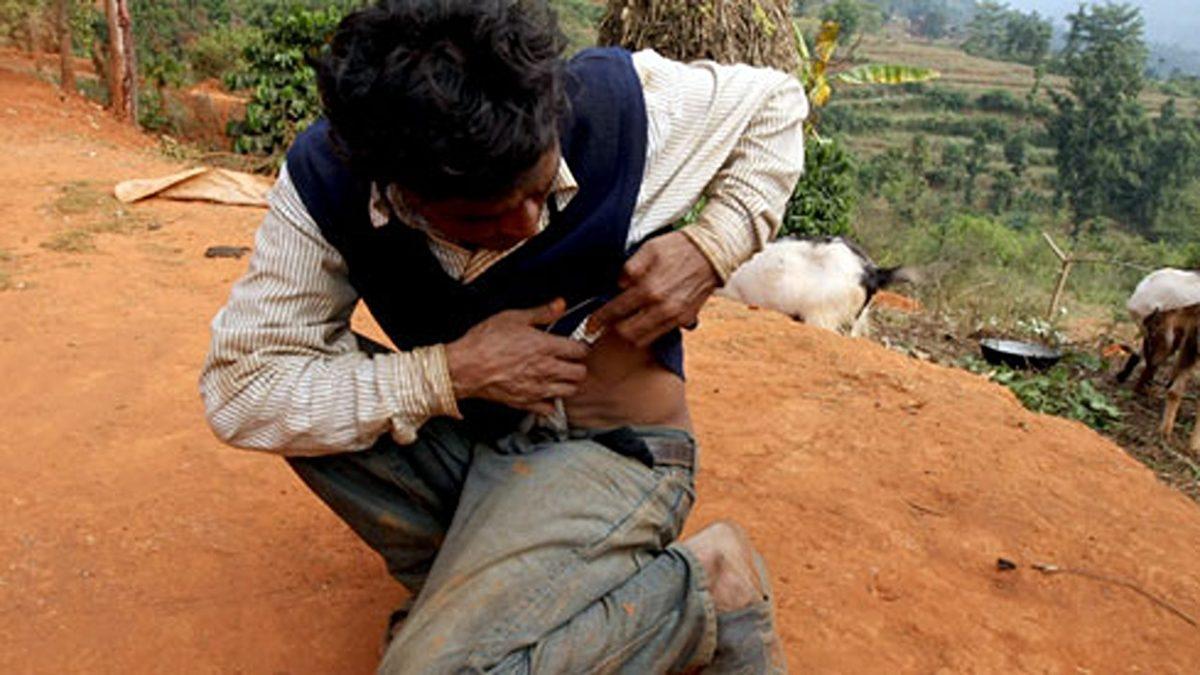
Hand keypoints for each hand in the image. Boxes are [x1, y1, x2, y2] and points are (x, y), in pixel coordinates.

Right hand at [445, 299, 589, 415]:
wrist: (465, 367)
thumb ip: (541, 312)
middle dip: (578, 366)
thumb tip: (560, 304)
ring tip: (560, 377)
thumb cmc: (485, 341)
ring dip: (568, 384)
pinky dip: (551, 403)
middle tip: (570, 362)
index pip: (580, 350)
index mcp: (546, 346)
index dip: (580, 346)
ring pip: (569, 391)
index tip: (575, 345)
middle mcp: (546, 369)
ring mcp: (537, 388)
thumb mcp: (513, 317)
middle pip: (580, 373)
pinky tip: (545, 393)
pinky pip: (549, 409)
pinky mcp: (526, 402)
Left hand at [592, 231, 720, 347]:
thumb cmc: (679, 247)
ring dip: (629, 335)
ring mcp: (674, 316)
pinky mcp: (684, 320)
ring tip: (622, 325)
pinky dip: (647, 333)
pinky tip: (643, 322)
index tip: (590, 324)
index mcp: (648, 288)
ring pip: (643, 339)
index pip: (615, 311)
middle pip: (626, 332)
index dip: (599, 319)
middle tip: (604, 325)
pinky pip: (660, 335)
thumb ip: (629, 269)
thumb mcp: (648, 249)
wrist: (712, 252)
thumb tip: (618, 286)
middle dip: (612, 330)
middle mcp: (661, 307)